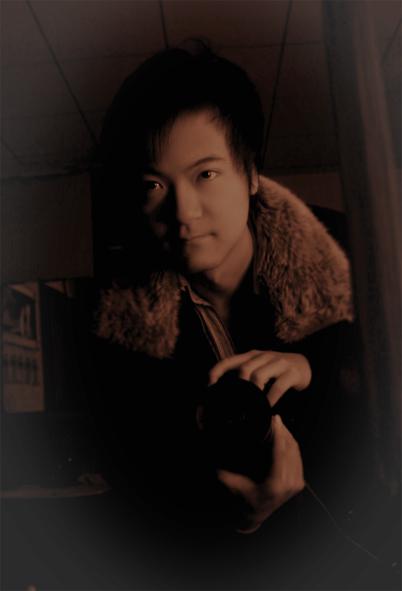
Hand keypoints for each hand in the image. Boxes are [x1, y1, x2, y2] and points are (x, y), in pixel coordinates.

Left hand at [209, 350, 311, 405]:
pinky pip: (278, 386)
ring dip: (252, 393)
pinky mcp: (291, 373)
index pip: (228, 361)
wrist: (306, 365)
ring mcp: (278, 363)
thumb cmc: (276, 371)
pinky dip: (270, 399)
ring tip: (250, 407)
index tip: (209, 387)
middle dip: (236, 387)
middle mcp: (263, 356)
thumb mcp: (259, 369)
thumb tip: (227, 398)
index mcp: (251, 356)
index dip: (216, 372)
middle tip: (233, 404)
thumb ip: (245, 379)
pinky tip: (267, 408)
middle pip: (244, 369)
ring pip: (259, 376)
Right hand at [217, 415, 304, 532]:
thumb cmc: (239, 498)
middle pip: (289, 448)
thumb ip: (219, 464)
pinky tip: (283, 435)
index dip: (278, 432)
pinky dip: (290, 444)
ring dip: (287, 435)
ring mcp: (296, 485)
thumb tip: (208, 442)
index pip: (279, 451)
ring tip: (277, 423)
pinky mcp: (299, 483)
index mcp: (274, 484)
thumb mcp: (228, 481)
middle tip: (274, 417)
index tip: (274, 418)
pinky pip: (297, 457)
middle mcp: (289, 485)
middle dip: (282, 430)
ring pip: (295, 450)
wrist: (253, 515)